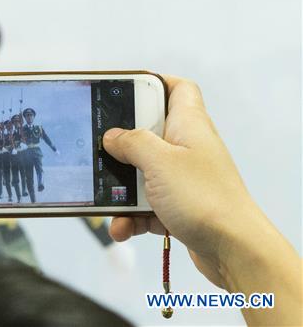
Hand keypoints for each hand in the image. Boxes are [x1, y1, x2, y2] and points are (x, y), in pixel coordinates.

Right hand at [105, 76, 299, 325]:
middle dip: (121, 147)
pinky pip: (145, 206)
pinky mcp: (178, 208)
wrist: (234, 250)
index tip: (123, 91)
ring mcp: (183, 180)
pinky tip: (121, 228)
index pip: (178, 89)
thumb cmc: (204, 198)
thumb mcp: (159, 161)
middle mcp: (187, 149)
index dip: (154, 84)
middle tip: (100, 150)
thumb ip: (132, 142)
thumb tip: (112, 136)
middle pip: (148, 134)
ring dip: (120, 190)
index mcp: (189, 126)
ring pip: (141, 175)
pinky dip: (130, 216)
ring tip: (105, 202)